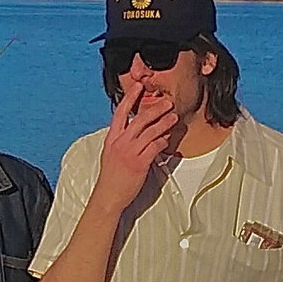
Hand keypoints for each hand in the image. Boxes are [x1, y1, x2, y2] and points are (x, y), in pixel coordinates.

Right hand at [94, 83, 176, 213]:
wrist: (108, 195)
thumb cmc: (111, 176)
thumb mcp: (111, 153)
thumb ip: (122, 141)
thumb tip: (135, 132)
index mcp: (112, 138)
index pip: (120, 112)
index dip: (130, 98)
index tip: (138, 86)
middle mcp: (120, 142)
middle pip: (139, 119)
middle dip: (154, 108)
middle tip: (166, 102)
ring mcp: (130, 152)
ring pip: (150, 131)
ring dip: (164, 122)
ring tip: (173, 116)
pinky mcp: (139, 163)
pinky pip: (155, 147)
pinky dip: (163, 141)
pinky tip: (168, 139)